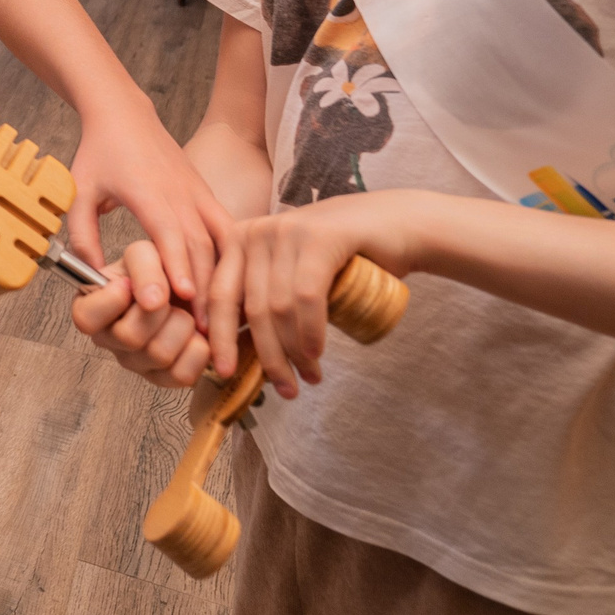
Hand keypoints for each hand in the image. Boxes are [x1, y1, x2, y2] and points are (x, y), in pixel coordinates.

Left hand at [65, 98, 231, 311]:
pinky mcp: (206, 193)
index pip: (168, 232)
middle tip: (206, 327)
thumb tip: (92, 279)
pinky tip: (237, 285)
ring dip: (224, 275)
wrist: (124, 114)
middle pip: (200, 243)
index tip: (184, 297)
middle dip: (204, 285)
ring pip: (220, 237)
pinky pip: (228, 227)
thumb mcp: (79, 192)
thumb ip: (82, 235)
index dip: (177, 265)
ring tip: (223, 315)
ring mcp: (197, 191)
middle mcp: (178, 192)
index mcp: (147, 191)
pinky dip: (235, 255)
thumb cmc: (99, 154)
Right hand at [68, 240, 217, 388]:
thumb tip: (152, 300)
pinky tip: (191, 334)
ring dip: (182, 325)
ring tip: (179, 313)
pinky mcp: (163, 379)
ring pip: (160, 354)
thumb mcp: (144, 254)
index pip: (86, 318)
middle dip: (158, 309)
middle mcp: (108, 340)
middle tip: (163, 296)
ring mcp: (135, 363)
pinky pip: (183, 375)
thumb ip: (143, 266)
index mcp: (90, 308)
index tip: (127, 285)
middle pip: (130, 337)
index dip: (112, 301)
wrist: (185, 285)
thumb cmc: (157, 270)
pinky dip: (197, 349)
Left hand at [211, 191, 430, 398]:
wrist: (395, 225)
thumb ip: (264, 295)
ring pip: (279, 308)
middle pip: (250, 307)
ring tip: (309, 377)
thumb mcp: (292, 271)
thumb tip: (239, 349)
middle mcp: (256, 231)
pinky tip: (316, 353)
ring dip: (294, 352)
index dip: (220, 337)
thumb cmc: (342, 257)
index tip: (225, 372)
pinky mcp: (320, 238)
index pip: (219, 295)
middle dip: (266, 356)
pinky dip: (309, 331)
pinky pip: (306, 297)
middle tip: (284, 389)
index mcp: (239, 238)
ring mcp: (287, 230)